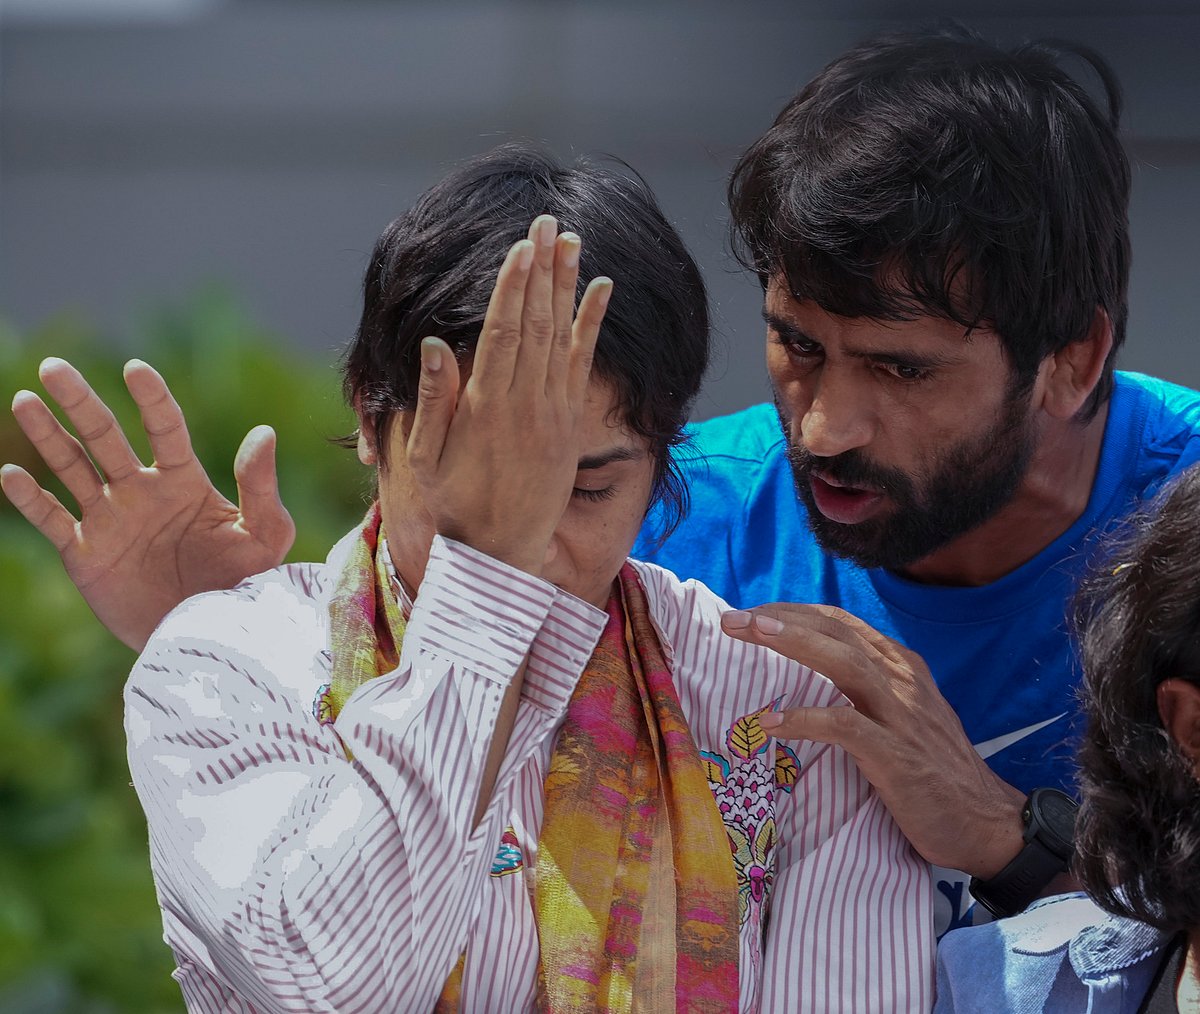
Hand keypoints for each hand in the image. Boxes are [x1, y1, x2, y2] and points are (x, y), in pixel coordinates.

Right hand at [2, 358, 295, 651]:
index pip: (165, 428)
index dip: (151, 399)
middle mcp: (142, 492)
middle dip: (81, 401)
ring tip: (25, 399)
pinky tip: (12, 473)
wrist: (207, 638)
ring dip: (49, 435)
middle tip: (55, 367)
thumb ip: (260, 488)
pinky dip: (30, 498)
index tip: (136, 369)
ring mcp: (110, 519)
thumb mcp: (263, 537)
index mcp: (185, 481)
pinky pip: (52, 519)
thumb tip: (264, 432)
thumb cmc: (244, 586)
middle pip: (106, 436)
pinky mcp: (86, 553)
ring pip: (72, 467)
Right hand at [406, 215, 610, 574]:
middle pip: (536, 324)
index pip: (503, 333)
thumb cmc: (452, 508)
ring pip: (562, 337)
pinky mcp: (569, 427)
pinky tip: (601, 290)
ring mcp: (552, 416)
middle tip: (547, 221)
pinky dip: (591, 326)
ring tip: (572, 240)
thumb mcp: (425, 460)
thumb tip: (435, 343)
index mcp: (486, 409)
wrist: (499, 556)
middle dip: (542, 270)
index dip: (513, 287)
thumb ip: (433, 401)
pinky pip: (582, 366)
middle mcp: (525, 406)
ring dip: (568, 286)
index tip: (521, 246)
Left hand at [721, 603, 1026, 876]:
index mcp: (900, 665)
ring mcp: (901, 715)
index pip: (840, 622)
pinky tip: (770, 724)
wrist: (988, 822)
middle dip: (781, 618)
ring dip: (794, 643)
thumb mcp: (901, 714)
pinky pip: (845, 727)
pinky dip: (805, 720)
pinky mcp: (896, 756)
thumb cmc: (933, 769)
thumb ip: (864, 686)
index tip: (752, 615)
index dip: (793, 613)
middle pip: (836, 631)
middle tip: (733, 618)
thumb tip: (809, 670)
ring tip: (750, 634)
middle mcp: (902, 680)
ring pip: (843, 661)